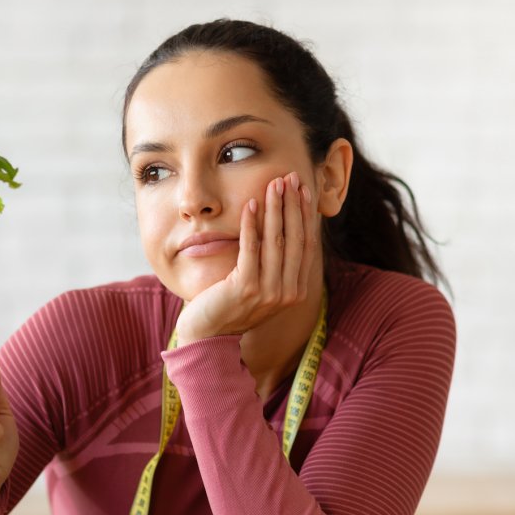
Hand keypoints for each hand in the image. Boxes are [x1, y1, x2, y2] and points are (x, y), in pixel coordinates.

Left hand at [174, 171, 318, 344]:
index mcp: (296, 291)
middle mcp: (288, 293)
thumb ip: (275, 264)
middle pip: (295, 239)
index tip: (303, 189)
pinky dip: (252, 224)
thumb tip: (283, 225)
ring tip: (274, 184)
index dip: (305, 215)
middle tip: (291, 178)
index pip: (306, 245)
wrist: (208, 336)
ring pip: (276, 241)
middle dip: (293, 205)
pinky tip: (251, 205)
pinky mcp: (246, 289)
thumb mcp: (260, 286)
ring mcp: (269, 293)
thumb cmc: (230, 306)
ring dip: (276, 208)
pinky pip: (251, 249)